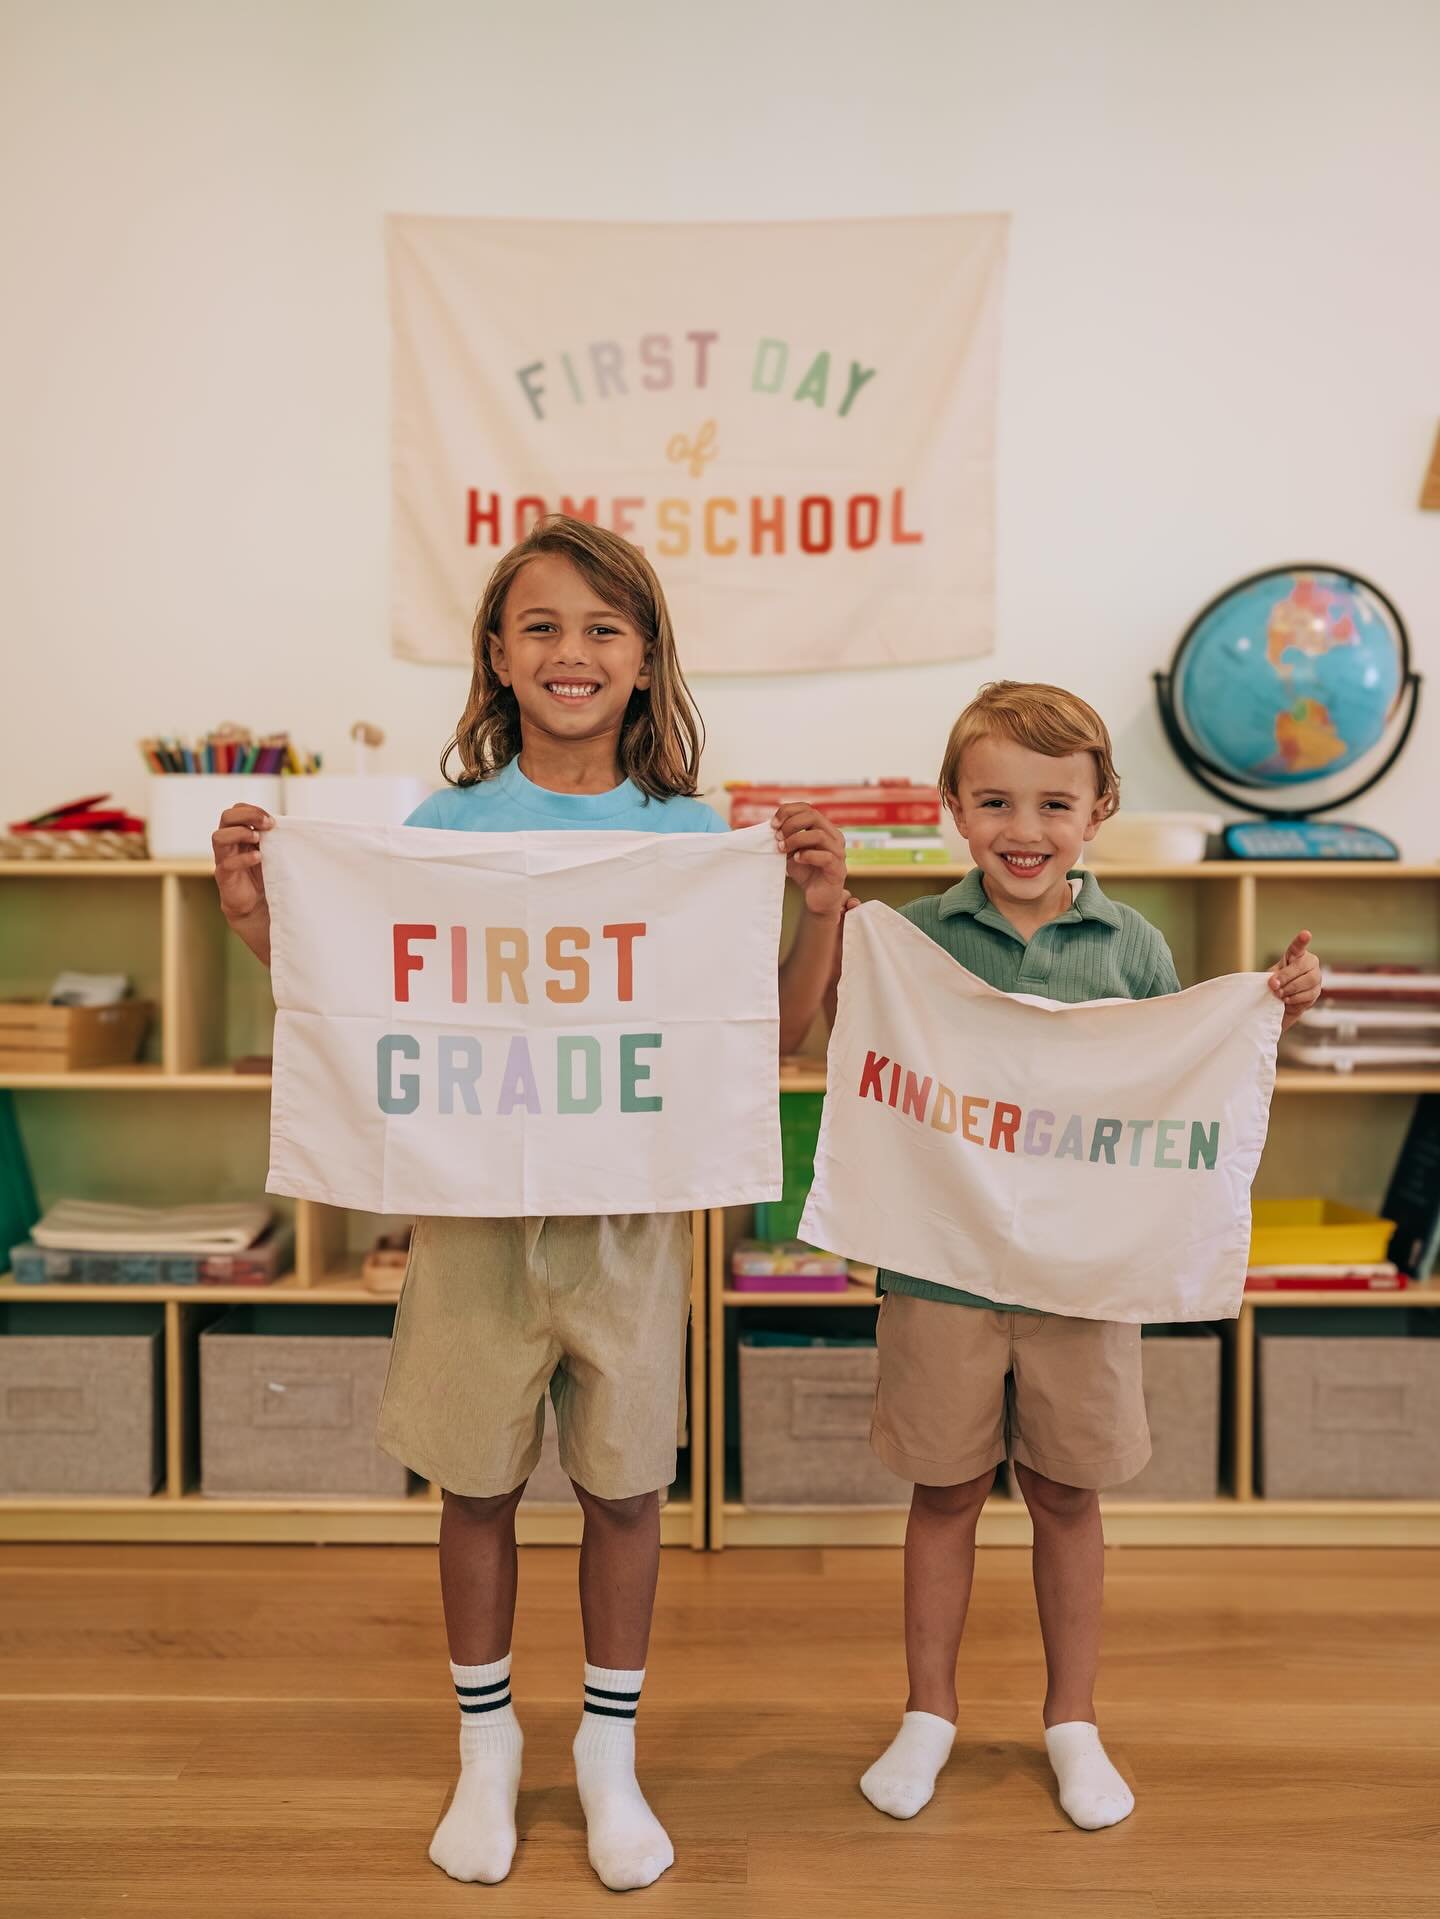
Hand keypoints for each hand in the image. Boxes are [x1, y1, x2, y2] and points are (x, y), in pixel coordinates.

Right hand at [212, 804, 273, 927]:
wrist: (257, 905)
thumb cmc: (264, 874)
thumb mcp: (271, 851)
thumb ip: (274, 837)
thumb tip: (288, 823)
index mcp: (239, 833)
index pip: (237, 810)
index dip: (252, 810)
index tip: (272, 820)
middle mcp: (229, 843)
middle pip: (226, 817)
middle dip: (247, 816)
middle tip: (267, 824)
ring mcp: (223, 858)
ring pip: (218, 837)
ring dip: (240, 833)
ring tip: (258, 839)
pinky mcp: (224, 876)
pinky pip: (226, 863)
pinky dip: (243, 858)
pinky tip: (258, 858)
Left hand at [773, 802, 847, 918]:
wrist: (817, 898)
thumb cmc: (805, 872)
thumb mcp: (791, 851)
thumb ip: (784, 838)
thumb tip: (770, 827)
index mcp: (824, 828)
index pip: (807, 808)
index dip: (788, 811)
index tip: (772, 824)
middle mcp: (834, 836)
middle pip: (813, 816)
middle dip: (791, 824)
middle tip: (777, 837)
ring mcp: (839, 852)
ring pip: (819, 835)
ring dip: (796, 839)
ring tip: (783, 849)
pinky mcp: (838, 869)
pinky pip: (826, 856)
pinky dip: (807, 855)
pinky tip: (796, 859)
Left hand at [1269, 929, 1320, 1030]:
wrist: (1283, 1000)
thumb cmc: (1278, 982)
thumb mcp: (1272, 976)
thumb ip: (1274, 977)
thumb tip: (1275, 983)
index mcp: (1297, 955)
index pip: (1299, 946)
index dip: (1302, 940)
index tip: (1306, 934)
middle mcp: (1310, 963)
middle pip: (1302, 967)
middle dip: (1286, 977)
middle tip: (1274, 986)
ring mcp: (1316, 976)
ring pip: (1308, 981)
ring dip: (1290, 989)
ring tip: (1279, 994)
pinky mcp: (1317, 991)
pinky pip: (1309, 994)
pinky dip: (1295, 998)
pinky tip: (1287, 1000)